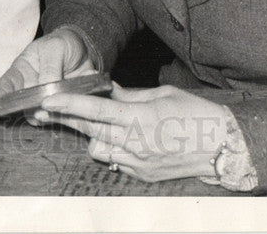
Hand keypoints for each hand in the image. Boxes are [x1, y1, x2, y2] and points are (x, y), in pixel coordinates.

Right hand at [0, 27, 96, 115]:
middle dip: (27, 111)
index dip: (0, 97)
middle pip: (22, 104)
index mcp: (22, 69)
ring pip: (40, 114)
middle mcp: (30, 88)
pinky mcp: (62, 106)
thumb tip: (45, 92)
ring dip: (46, 115)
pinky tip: (67, 110)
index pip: (7, 84)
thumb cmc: (63, 44)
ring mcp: (45, 99)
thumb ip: (49, 67)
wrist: (84, 49)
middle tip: (37, 115)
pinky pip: (61, 115)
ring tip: (54, 112)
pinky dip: (64, 114)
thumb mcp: (55, 48)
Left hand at [35, 84, 228, 182]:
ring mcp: (137, 162)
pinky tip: (118, 140)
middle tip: (45, 110)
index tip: (48, 99)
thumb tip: (109, 91)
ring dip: (91, 136)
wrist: (221, 146)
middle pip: (89, 130)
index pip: (96, 109)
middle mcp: (135, 142)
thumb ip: (131, 95)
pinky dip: (111, 150)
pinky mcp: (141, 175)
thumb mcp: (163, 95)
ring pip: (98, 150)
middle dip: (65, 119)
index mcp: (140, 118)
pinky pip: (115, 162)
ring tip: (94, 124)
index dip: (69, 104)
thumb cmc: (195, 114)